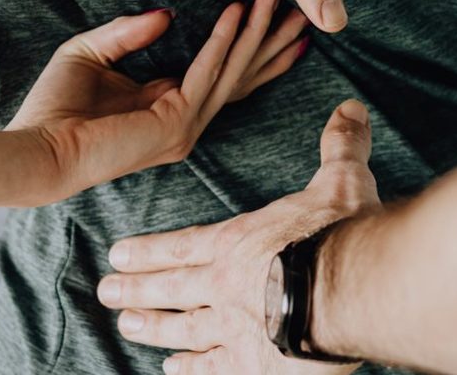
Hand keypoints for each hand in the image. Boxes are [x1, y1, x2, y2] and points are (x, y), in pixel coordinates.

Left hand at [8, 0, 308, 204]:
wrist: (36, 148)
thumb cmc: (53, 108)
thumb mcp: (91, 53)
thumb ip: (127, 32)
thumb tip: (167, 14)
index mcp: (167, 106)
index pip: (222, 74)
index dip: (250, 46)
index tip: (273, 15)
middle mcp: (184, 121)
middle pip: (241, 76)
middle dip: (271, 43)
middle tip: (302, 12)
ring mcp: (184, 127)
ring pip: (232, 73)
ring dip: (255, 34)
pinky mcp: (174, 124)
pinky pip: (206, 73)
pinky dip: (222, 41)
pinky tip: (236, 12)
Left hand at [98, 100, 380, 373]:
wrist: (351, 290)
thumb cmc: (342, 234)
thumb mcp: (342, 182)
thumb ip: (340, 147)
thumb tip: (349, 108)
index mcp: (239, 242)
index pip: (183, 246)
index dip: (149, 251)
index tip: (117, 254)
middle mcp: (224, 285)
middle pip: (171, 287)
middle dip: (136, 289)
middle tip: (106, 292)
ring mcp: (233, 328)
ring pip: (182, 328)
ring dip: (153, 327)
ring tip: (127, 327)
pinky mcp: (251, 365)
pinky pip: (212, 369)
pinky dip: (191, 369)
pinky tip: (173, 370)